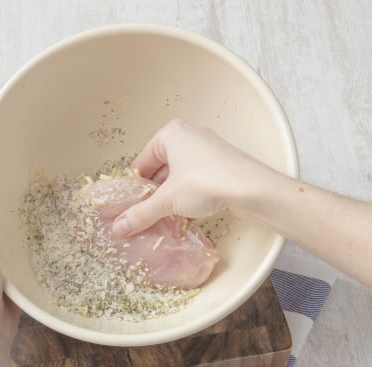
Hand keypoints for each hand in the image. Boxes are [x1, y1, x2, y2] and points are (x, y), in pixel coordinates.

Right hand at [112, 119, 279, 235]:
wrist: (253, 189)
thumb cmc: (206, 182)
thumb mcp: (167, 201)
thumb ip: (141, 214)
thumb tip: (118, 228)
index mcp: (170, 134)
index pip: (141, 163)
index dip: (135, 187)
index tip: (130, 206)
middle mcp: (189, 136)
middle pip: (160, 169)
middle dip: (153, 193)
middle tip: (145, 214)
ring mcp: (207, 150)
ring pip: (178, 176)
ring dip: (170, 197)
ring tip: (164, 217)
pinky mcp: (222, 165)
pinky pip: (196, 180)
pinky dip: (188, 196)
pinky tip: (185, 215)